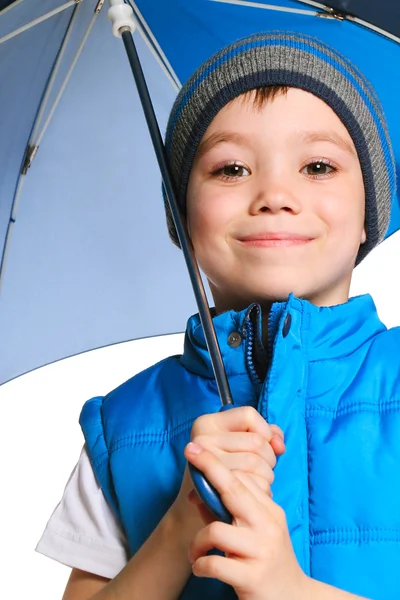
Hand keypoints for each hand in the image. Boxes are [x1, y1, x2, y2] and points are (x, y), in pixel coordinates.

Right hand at [170, 407, 284, 538]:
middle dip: (268, 459)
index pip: (248, 415)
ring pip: (256, 462)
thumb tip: (279, 444)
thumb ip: (266, 436)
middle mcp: (202, 438)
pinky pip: (252, 483)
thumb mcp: (242, 446)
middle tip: (258, 471)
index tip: (261, 444)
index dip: (263, 430)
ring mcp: (206, 461)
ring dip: (265, 477)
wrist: (207, 509)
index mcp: (206, 423)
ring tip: (254, 483)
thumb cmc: (230, 473)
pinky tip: (252, 494)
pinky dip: (261, 490)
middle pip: (257, 441)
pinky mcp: (213, 486)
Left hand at [185, 442, 308, 599]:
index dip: (216, 462)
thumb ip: (227, 511)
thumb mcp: (253, 533)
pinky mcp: (252, 577)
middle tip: (188, 456)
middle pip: (234, 489)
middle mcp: (268, 526)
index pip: (242, 478)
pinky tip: (200, 568)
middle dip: (209, 468)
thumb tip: (195, 492)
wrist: (293, 599)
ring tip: (195, 553)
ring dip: (197, 541)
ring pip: (216, 529)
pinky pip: (215, 564)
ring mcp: (261, 551)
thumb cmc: (267, 561)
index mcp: (269, 511)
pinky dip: (200, 565)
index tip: (195, 448)